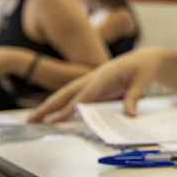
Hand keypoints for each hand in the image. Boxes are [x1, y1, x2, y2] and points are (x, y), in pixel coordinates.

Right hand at [26, 48, 166, 122]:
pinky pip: (73, 96)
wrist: (145, 57)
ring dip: (49, 106)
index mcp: (105, 73)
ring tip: (33, 118)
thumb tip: (130, 115)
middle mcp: (94, 76)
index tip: (58, 119)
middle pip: (67, 92)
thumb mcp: (143, 82)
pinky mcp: (92, 86)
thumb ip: (134, 97)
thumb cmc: (143, 68)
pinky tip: (52, 116)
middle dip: (48, 106)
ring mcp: (91, 80)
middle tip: (31, 119)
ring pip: (66, 93)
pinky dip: (61, 105)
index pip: (85, 94)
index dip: (71, 107)